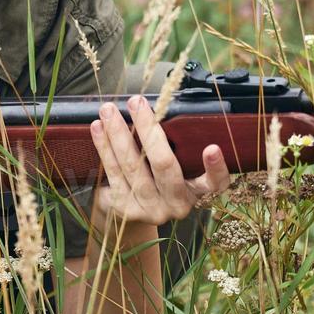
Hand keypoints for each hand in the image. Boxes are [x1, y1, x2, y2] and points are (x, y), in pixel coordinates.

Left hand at [87, 94, 231, 242]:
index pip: (215, 183)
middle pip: (164, 165)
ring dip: (118, 134)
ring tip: (108, 110)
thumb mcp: (175, 166)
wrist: (131, 212)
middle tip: (136, 102)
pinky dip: (104, 147)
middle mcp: (176, 204)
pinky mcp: (125, 209)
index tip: (212, 148)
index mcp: (196, 192)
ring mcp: (150, 209)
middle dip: (148, 129)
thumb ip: (176, 146)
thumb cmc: (158, 177)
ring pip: (133, 167)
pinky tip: (98, 128)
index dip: (216, 168)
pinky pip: (113, 173)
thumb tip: (159, 107)